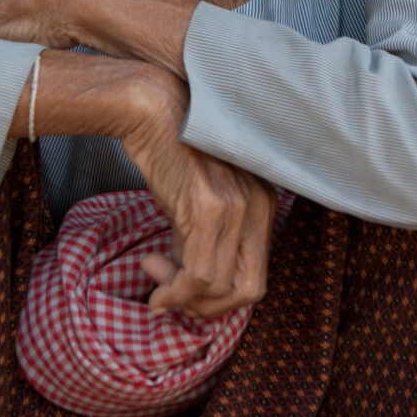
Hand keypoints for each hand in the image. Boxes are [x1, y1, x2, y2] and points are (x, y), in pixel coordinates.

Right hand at [123, 71, 276, 317]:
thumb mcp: (197, 200)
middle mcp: (260, 206)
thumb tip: (190, 286)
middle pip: (249, 289)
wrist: (151, 109)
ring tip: (153, 275)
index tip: (184, 290)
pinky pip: (198, 273)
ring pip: (220, 287)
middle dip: (208, 307)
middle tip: (172, 297)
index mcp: (264, 203)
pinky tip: (153, 284)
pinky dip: (174, 292)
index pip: (256, 274)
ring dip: (182, 297)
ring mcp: (237, 208)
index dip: (219, 297)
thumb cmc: (169, 151)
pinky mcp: (209, 208)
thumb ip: (202, 240)